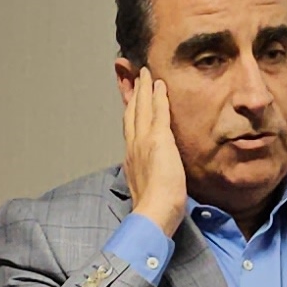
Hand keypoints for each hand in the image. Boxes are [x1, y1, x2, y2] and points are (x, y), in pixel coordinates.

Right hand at [121, 68, 186, 236]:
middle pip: (130, 113)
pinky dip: (157, 96)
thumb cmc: (154, 210)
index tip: (127, 97)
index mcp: (131, 159)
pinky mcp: (158, 139)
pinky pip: (158, 112)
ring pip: (141, 108)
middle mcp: (133, 147)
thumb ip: (146, 179)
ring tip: (145, 73)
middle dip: (131, 93)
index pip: (129, 128)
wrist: (153, 213)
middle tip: (132, 76)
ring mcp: (144, 141)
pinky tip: (159, 84)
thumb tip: (147, 179)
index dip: (128, 111)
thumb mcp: (146, 190)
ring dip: (143, 89)